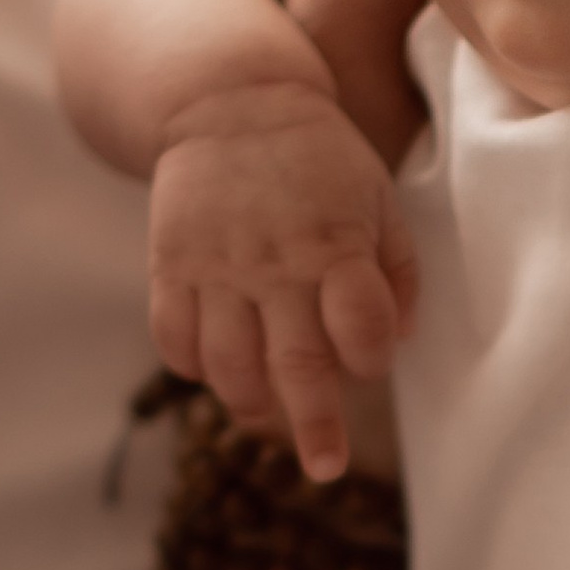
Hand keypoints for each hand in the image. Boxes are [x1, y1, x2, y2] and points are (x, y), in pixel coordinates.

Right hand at [150, 84, 417, 479]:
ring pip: (229, 365)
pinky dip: (193, 367)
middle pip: (298, 365)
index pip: (362, 327)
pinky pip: (174, 339)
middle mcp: (277, 263)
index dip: (371, 358)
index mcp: (337, 243)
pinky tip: (215, 368)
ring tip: (266, 413)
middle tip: (326, 468)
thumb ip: (398, 269)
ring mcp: (218, 267)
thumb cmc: (318, 159)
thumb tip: (397, 340)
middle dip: (317, 428)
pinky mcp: (171, 265)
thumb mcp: (378, 196)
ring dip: (251, 403)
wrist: (229, 101)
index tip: (370, 360)